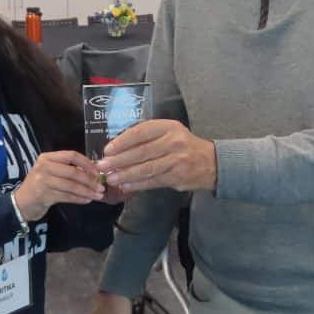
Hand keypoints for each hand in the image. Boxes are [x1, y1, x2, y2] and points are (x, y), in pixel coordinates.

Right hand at [12, 150, 104, 221]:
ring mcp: (43, 181)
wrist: (21, 203)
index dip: (87, 163)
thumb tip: (93, 172)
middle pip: (73, 171)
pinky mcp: (44, 195)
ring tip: (98, 195)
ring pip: (71, 186)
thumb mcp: (51, 172)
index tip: (98, 171)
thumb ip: (67, 169)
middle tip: (101, 187)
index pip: (71, 155)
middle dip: (90, 180)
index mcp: (47, 157)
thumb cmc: (39, 185)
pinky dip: (79, 199)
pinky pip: (66, 196)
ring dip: (87, 191)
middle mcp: (44, 166)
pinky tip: (87, 200)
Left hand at [97, 119, 216, 192]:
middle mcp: (174, 142)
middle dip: (119, 160)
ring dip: (126, 175)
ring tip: (111, 178)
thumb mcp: (169, 133)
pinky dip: (137, 185)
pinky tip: (125, 186)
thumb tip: (117, 148)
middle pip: (141, 152)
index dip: (122, 141)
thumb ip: (148, 137)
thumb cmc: (183, 145)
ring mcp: (177, 160)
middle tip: (102, 166)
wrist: (211, 162)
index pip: (141, 132)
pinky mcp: (178, 177)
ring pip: (146, 168)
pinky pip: (153, 181)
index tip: (107, 149)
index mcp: (168, 127)